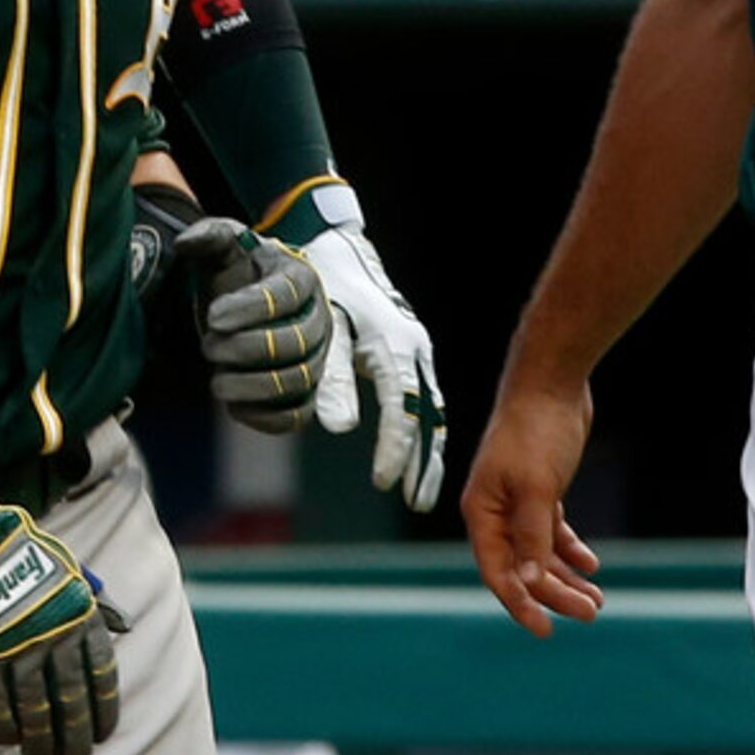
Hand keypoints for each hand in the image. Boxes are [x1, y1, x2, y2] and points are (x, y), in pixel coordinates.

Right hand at [0, 461, 118, 754]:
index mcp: (81, 616)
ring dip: (38, 742)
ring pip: (36, 711)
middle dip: (74, 738)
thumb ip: (99, 603)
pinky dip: (3, 728)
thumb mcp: (72, 571)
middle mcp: (56, 636)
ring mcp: (19, 649)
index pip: (102, 675)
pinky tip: (7, 740)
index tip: (102, 734)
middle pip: (72, 702)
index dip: (104, 710)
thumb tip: (127, 626)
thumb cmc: (23, 555)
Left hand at [178, 215, 333, 431]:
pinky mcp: (306, 392)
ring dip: (253, 385)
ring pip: (299, 380)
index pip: (285, 295)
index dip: (249, 307)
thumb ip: (208, 236)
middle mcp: (318, 319)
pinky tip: (233, 406)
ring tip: (216, 380)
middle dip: (246, 348)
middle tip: (208, 346)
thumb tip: (186, 241)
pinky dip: (267, 418)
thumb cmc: (237, 272)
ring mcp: (316, 357)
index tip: (212, 316)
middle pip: (295, 342)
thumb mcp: (223, 246)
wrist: (246, 299)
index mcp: (301, 278)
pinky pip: (298, 414)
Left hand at [306, 221, 446, 511]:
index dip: (394, 447)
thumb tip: (340, 429)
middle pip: (428, 412)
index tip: (385, 482)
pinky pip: (427, 397)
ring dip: (429, 451)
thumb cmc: (322, 291)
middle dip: (423, 460)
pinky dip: (427, 430)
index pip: (400, 406)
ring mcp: (418, 350)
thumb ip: (330, 378)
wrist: (335, 252)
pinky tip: (420, 457)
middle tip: (418, 501)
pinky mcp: (414, 352)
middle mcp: (414, 348)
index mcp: (392, 344)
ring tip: (422, 493)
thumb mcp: (321, 330)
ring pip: (432, 407)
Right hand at [463, 376, 602, 637]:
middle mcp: (495, 511)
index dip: (519, 604)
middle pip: (522, 567)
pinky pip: (551, 532)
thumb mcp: (537, 487)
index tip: (545, 631)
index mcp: (481, 511)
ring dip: (565, 578)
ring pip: (538, 553)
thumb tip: (528, 582)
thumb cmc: (536, 430)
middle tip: (591, 612)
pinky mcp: (540, 490)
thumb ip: (532, 535)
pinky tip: (591, 565)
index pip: (497, 571)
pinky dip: (570, 550)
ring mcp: (517, 501)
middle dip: (554, 593)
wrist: (552, 384)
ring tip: (597, 599)